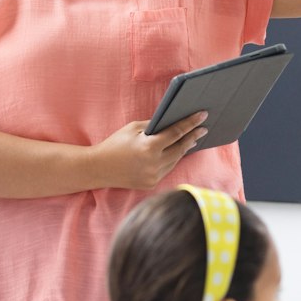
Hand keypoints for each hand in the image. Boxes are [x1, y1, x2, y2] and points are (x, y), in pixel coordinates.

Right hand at [90, 114, 207, 190]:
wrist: (98, 168)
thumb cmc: (114, 144)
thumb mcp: (133, 128)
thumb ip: (154, 126)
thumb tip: (172, 123)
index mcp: (149, 147)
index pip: (176, 133)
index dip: (191, 124)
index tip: (203, 116)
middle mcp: (153, 164)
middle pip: (180, 149)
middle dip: (192, 137)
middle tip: (203, 129)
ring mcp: (153, 176)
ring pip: (175, 160)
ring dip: (183, 149)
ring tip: (192, 139)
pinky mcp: (151, 184)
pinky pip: (166, 169)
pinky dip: (171, 160)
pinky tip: (176, 152)